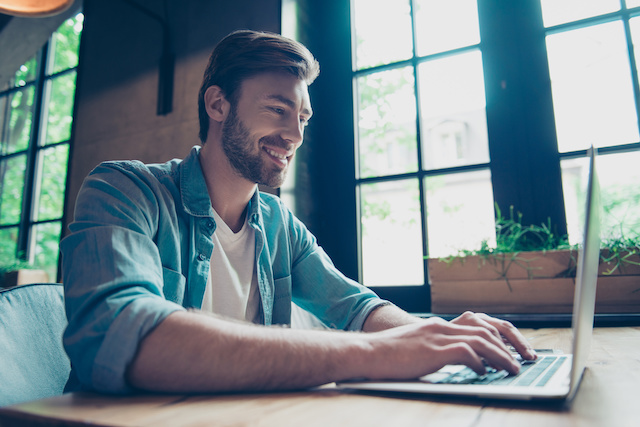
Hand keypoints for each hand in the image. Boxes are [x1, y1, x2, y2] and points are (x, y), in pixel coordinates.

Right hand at [365, 312, 535, 380]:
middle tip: (521, 361)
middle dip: (508, 346)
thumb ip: (436, 350)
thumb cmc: (388, 356)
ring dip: (501, 356)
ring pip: (481, 341)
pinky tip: (484, 372)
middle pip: (486, 330)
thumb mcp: (416, 348)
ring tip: (512, 369)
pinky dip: (479, 362)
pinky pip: (465, 353)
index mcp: (438, 326)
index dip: (498, 338)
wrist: (367, 353)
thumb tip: (459, 362)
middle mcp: (441, 327)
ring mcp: (437, 337)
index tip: (511, 351)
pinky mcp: (433, 351)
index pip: (478, 325)